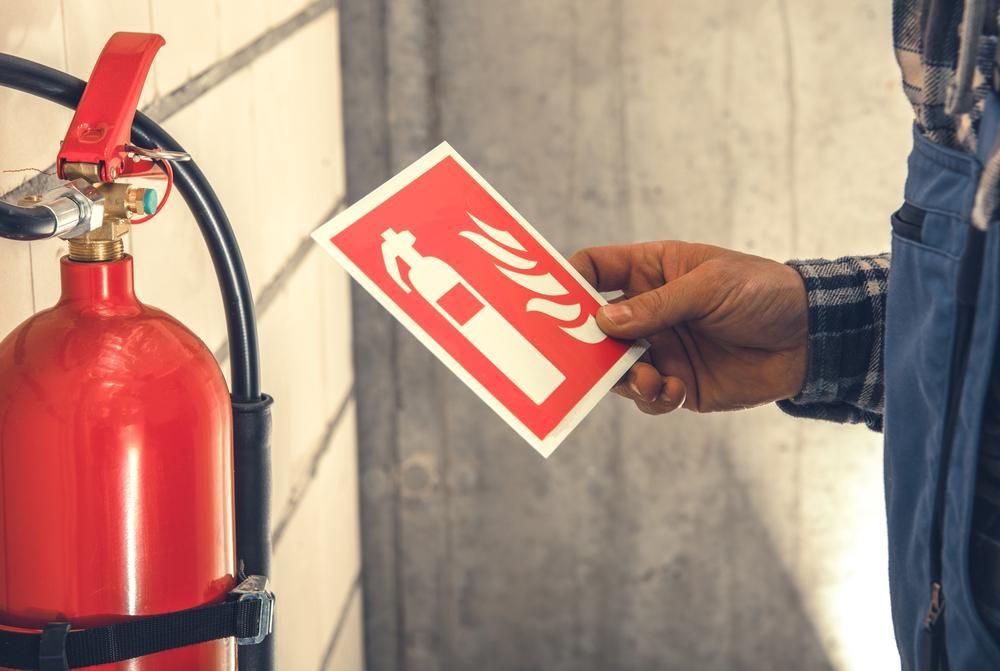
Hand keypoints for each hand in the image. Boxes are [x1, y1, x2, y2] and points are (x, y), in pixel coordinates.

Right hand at [569, 241, 808, 414]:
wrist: (811, 338)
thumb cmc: (761, 292)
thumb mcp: (709, 286)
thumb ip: (656, 305)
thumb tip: (602, 321)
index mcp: (650, 272)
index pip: (595, 270)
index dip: (570, 282)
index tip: (555, 302)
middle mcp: (647, 311)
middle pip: (594, 326)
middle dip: (584, 342)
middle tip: (577, 355)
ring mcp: (660, 348)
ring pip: (615, 367)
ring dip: (622, 376)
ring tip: (647, 377)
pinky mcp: (677, 383)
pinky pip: (647, 396)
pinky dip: (652, 396)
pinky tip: (672, 390)